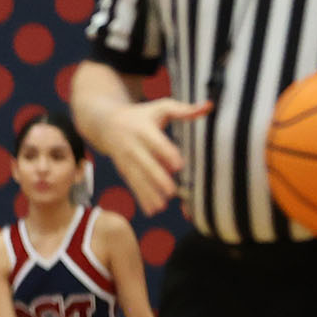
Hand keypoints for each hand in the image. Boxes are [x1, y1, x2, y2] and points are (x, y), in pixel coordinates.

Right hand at [81, 98, 210, 214]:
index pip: (156, 142)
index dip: (166, 153)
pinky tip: (152, 210)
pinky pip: (132, 185)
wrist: (107, 124)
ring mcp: (126, 160)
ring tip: (161, 207)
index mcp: (143, 129)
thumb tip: (209, 106)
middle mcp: (132, 146)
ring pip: (137, 178)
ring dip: (148, 193)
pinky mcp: (123, 171)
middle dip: (157, 178)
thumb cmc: (142, 115)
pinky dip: (141, 198)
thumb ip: (184, 109)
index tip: (179, 165)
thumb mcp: (160, 107)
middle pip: (145, 164)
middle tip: (172, 191)